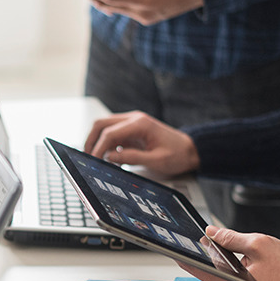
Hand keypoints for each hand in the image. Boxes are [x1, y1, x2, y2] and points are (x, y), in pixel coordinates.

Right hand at [84, 111, 199, 175]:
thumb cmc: (177, 155)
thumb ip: (132, 158)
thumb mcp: (156, 160)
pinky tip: (110, 158)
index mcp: (140, 124)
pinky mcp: (131, 131)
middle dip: (91, 141)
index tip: (93, 161)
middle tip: (88, 158)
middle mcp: (134, 119)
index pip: (110, 133)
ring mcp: (131, 124)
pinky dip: (106, 145)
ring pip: (104, 128)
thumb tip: (109, 157)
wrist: (190, 150)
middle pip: (101, 124)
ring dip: (97, 142)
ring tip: (97, 159)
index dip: (98, 148)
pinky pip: (112, 135)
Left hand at [177, 226, 279, 280]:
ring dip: (215, 254)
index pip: (193, 265)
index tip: (176, 239)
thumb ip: (230, 237)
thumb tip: (210, 232)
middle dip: (204, 249)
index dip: (184, 250)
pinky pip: (219, 272)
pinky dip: (221, 261)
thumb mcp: (258, 244)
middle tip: (208, 234)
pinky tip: (229, 252)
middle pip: (201, 265)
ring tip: (224, 244)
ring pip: (210, 267)